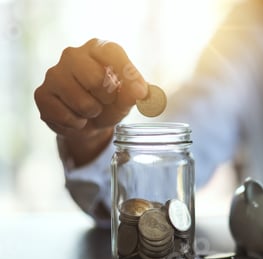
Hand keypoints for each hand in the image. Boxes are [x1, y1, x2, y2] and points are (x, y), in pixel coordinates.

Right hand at [34, 38, 147, 165]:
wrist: (88, 122)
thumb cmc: (111, 102)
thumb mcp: (129, 97)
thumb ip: (135, 92)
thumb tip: (139, 92)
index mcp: (98, 49)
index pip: (112, 53)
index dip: (127, 75)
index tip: (139, 93)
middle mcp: (73, 55)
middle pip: (96, 79)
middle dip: (108, 99)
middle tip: (107, 102)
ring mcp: (54, 73)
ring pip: (82, 102)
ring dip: (93, 114)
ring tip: (91, 111)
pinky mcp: (42, 93)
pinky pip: (66, 116)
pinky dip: (77, 124)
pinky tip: (76, 117)